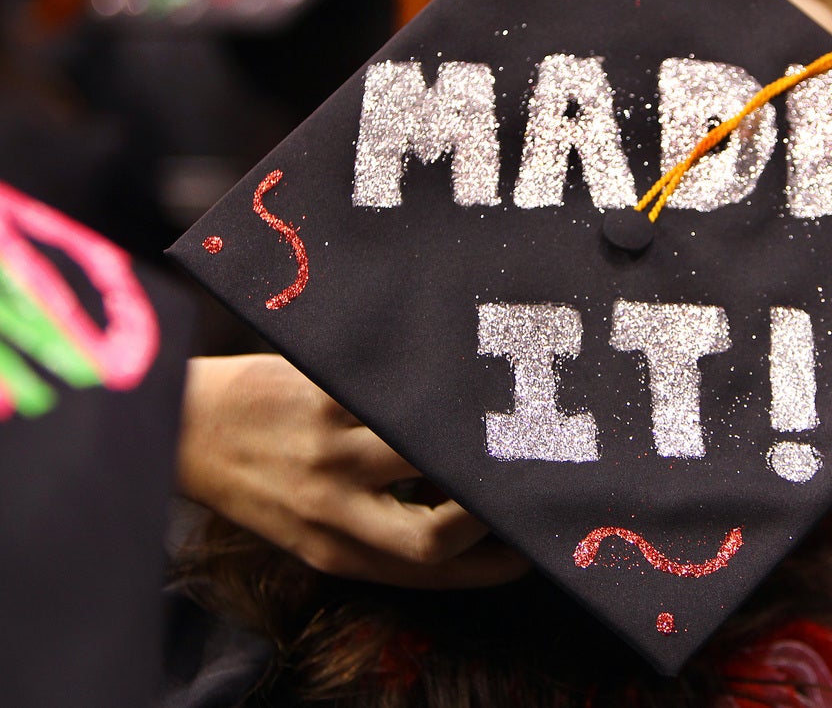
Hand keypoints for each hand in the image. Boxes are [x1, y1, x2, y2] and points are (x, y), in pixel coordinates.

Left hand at [177, 354, 529, 588]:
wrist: (188, 425)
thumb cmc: (258, 478)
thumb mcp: (310, 529)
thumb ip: (378, 529)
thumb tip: (465, 514)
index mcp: (333, 547)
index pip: (430, 569)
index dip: (491, 563)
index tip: (525, 546)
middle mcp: (332, 507)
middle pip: (435, 531)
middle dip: (491, 511)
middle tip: (522, 482)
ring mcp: (330, 447)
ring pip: (427, 452)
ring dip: (472, 441)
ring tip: (499, 424)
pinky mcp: (326, 393)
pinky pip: (402, 393)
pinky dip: (440, 390)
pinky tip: (458, 380)